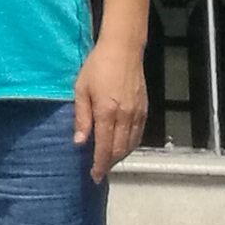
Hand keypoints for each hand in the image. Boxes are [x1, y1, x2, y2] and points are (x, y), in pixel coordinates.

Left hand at [75, 34, 149, 180]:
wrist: (123, 49)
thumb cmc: (97, 66)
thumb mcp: (81, 89)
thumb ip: (81, 117)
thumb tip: (79, 142)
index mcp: (107, 112)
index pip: (104, 147)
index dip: (100, 164)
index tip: (94, 176)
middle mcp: (125, 117)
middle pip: (119, 150)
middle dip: (109, 163)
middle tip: (99, 170)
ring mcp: (137, 113)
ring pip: (131, 144)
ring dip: (120, 156)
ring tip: (109, 161)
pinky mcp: (144, 109)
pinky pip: (139, 134)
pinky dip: (130, 145)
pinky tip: (123, 146)